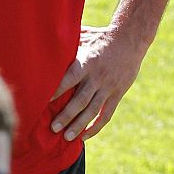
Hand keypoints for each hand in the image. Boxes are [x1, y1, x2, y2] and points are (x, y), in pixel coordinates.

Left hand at [50, 25, 144, 141]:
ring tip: (67, 137)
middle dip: (66, 115)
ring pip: (93, 111)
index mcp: (87, 62)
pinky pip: (106, 114)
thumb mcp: (83, 36)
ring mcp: (108, 87)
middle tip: (53, 128)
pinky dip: (96, 126)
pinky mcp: (117, 93)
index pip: (69, 79)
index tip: (42, 103)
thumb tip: (44, 42)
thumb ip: (67, 45)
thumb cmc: (101, 36)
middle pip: (80, 100)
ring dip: (79, 125)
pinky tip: (86, 136)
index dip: (56, 91)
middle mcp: (97, 77)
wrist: (130, 39)